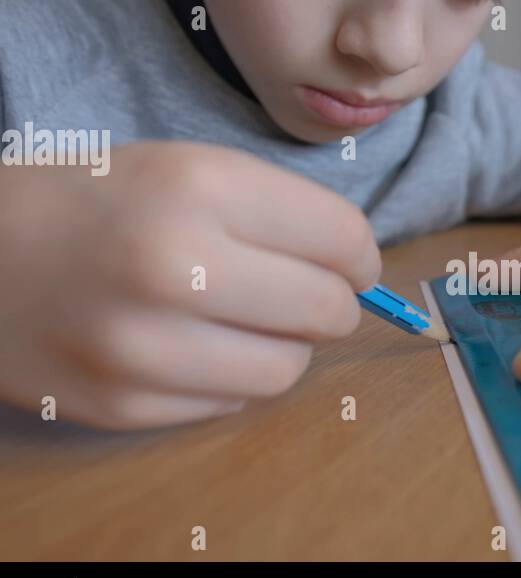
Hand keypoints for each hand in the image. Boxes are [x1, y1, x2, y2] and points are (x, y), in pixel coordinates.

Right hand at [0, 142, 380, 429]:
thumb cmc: (97, 202)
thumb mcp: (186, 167)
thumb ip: (279, 211)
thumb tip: (361, 270)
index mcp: (198, 188)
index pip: (343, 239)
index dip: (362, 258)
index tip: (354, 265)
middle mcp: (173, 267)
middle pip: (326, 311)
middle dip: (333, 305)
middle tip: (309, 296)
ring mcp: (142, 347)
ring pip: (286, 371)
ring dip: (285, 347)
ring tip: (246, 321)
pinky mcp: (121, 404)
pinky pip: (231, 404)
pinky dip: (232, 378)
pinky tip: (196, 347)